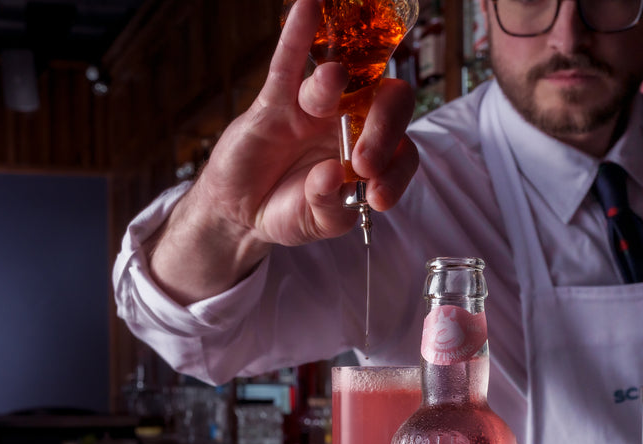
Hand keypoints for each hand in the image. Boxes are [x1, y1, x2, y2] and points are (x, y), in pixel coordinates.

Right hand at [147, 0, 417, 302]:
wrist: (241, 209)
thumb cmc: (288, 210)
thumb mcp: (313, 223)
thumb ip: (330, 210)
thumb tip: (330, 178)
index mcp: (372, 156)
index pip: (401, 153)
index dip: (395, 171)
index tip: (376, 196)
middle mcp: (353, 123)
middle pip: (386, 105)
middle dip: (381, 130)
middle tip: (362, 161)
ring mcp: (317, 108)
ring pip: (340, 84)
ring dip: (336, 83)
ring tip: (332, 81)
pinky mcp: (277, 99)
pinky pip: (290, 64)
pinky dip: (299, 36)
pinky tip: (309, 7)